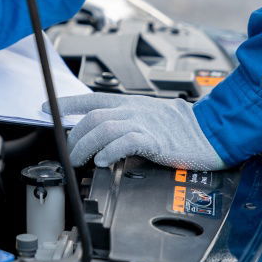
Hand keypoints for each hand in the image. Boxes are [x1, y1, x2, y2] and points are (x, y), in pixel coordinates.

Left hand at [44, 93, 226, 169]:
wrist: (213, 132)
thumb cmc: (183, 127)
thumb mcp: (150, 118)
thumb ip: (127, 123)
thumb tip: (102, 135)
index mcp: (131, 104)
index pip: (92, 99)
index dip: (68, 104)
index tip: (48, 110)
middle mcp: (134, 110)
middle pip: (93, 117)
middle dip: (73, 136)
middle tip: (67, 154)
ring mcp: (144, 123)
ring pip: (104, 128)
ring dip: (85, 146)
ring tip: (78, 161)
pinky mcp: (156, 140)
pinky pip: (126, 142)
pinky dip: (110, 151)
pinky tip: (104, 161)